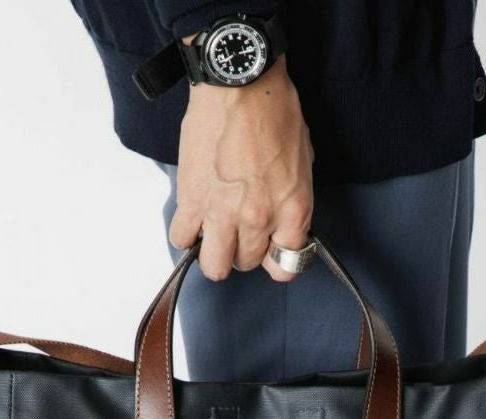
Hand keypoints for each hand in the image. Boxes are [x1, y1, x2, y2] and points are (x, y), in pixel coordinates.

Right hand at [168, 56, 314, 282]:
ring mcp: (223, 214)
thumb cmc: (275, 111)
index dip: (275, 259)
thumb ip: (293, 199)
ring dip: (213, 253)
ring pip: (214, 265)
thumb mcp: (303, 161)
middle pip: (246, 264)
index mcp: (292, 211)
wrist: (239, 83)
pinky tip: (192, 218)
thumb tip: (282, 220)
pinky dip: (185, 234)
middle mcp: (258, 220)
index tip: (268, 248)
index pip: (285, 267)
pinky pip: (181, 238)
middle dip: (242, 250)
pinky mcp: (192, 200)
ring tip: (213, 233)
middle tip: (238, 228)